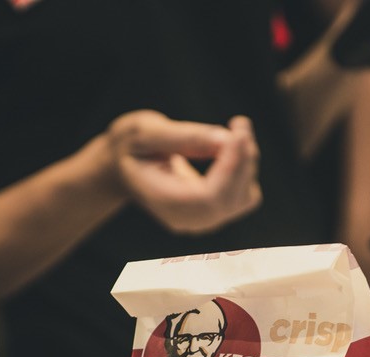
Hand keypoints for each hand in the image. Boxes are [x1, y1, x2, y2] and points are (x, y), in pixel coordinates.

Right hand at [106, 110, 261, 234]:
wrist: (123, 167)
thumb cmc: (129, 147)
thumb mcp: (145, 132)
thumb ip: (183, 136)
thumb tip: (225, 139)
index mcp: (163, 201)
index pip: (208, 197)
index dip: (229, 167)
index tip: (236, 134)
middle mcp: (185, 219)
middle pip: (231, 199)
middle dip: (243, 159)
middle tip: (239, 123)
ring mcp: (201, 220)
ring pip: (244, 197)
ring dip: (247, 161)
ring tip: (233, 130)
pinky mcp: (214, 212)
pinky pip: (245, 195)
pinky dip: (245, 169)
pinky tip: (230, 147)